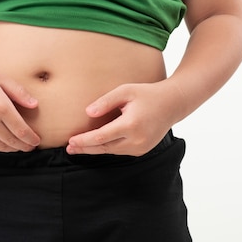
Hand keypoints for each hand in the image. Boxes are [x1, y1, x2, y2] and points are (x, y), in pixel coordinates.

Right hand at [0, 61, 40, 151]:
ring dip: (14, 148)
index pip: (21, 130)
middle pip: (14, 141)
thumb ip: (18, 92)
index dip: (32, 138)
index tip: (37, 140)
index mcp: (1, 107)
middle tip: (33, 146)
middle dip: (25, 146)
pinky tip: (6, 142)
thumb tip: (34, 104)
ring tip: (21, 146)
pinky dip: (1, 146)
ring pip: (2, 146)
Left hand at [66, 82, 181, 155]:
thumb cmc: (147, 94)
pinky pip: (120, 150)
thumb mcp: (126, 91)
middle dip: (85, 148)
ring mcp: (140, 147)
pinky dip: (107, 148)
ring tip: (77, 148)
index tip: (71, 141)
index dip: (84, 140)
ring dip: (94, 150)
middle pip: (104, 148)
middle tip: (69, 149)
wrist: (172, 104)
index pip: (101, 137)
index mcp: (131, 125)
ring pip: (111, 151)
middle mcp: (136, 140)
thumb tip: (88, 113)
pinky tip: (95, 145)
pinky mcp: (142, 150)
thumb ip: (106, 101)